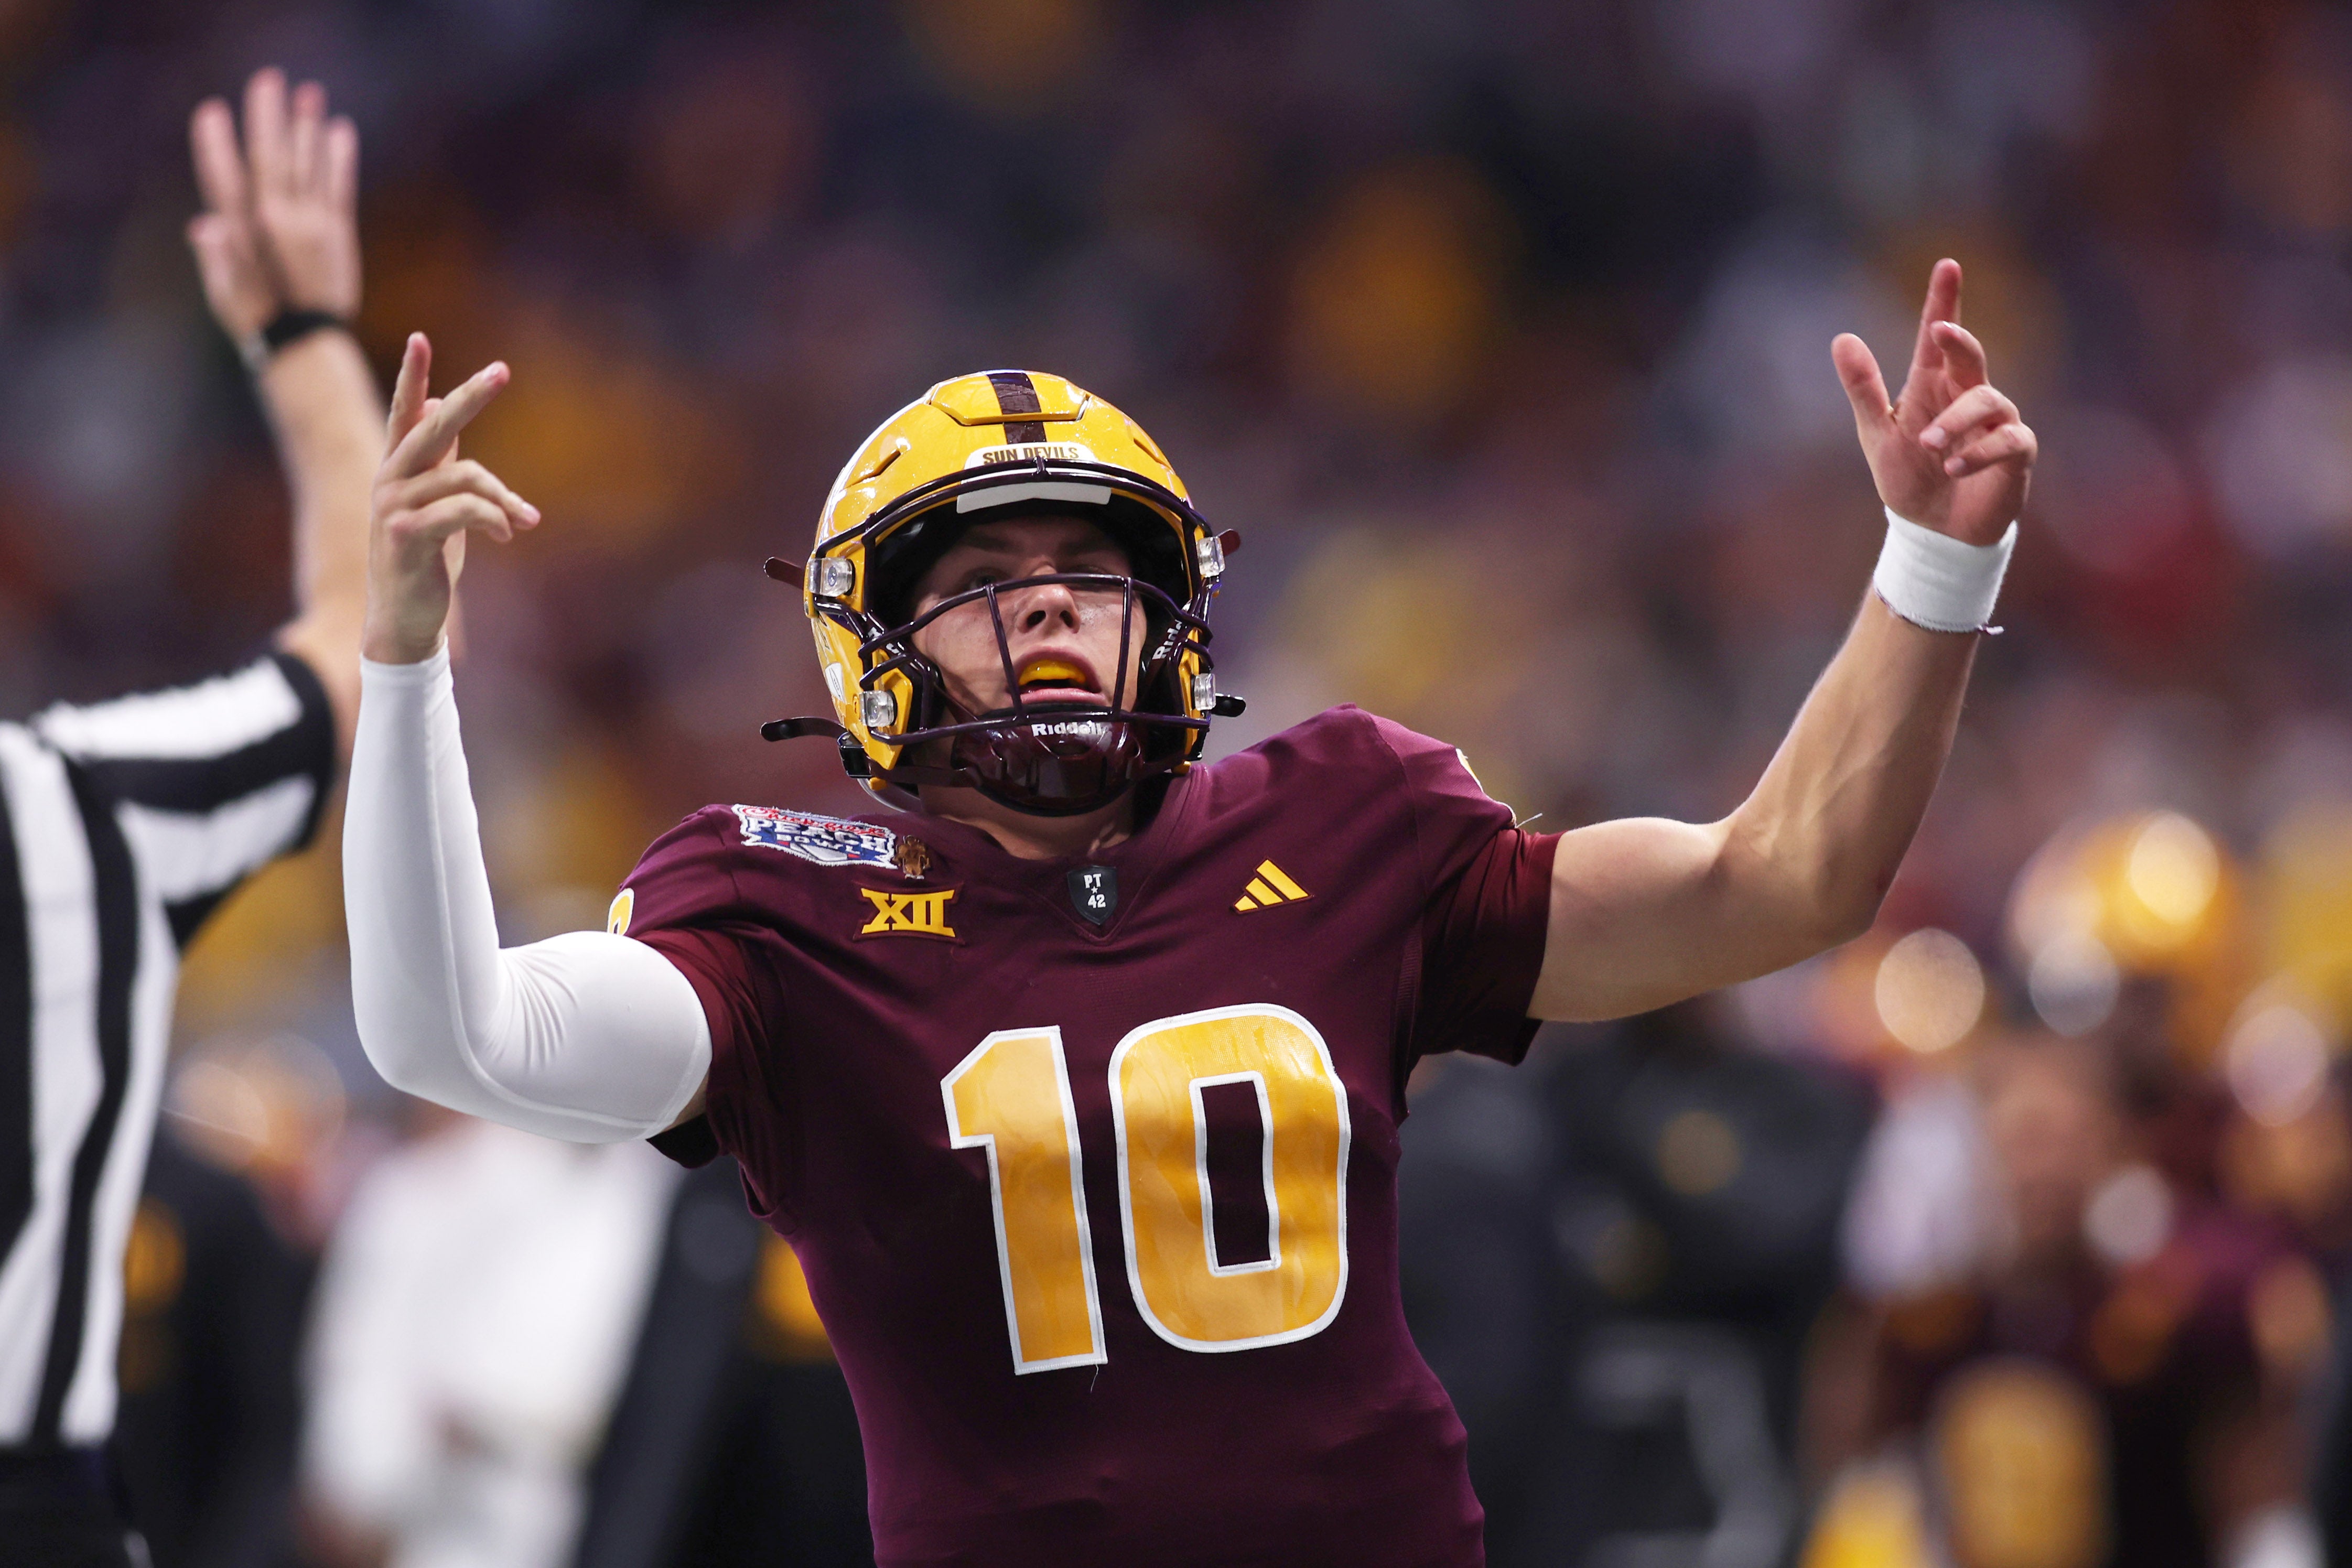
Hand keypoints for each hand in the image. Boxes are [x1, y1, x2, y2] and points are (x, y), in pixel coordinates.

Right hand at [188, 68, 360, 343]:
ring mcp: (310, 226)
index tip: (211, 112)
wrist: (306, 344)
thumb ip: (215, 255)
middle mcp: (276, 223)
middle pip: (270, 159)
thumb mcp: (224, 290)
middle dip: (268, 117)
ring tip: (309, 93)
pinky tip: (340, 130)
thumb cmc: (256, 319)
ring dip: (308, 126)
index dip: (215, 145)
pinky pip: (339, 187)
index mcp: (242, 234)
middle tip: (268, 78)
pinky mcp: (338, 234)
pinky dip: (339, 158)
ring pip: (307, 166)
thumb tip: (202, 225)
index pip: (223, 180)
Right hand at [363, 335, 539, 663]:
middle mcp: (389, 480)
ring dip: (504, 498)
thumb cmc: (425, 559)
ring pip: (465, 476)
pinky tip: (507, 533)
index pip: (405, 413)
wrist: (406, 619)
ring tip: (523, 520)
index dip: (413, 376)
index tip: (421, 337)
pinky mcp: (404, 534)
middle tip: (502, 371)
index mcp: (399, 470)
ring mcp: (392, 506)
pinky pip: (463, 510)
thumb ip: (441, 457)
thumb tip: (448, 403)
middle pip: (434, 426)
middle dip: (471, 398)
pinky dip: (494, 518)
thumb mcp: (437, 503)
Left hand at [1832, 259, 2035, 545]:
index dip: (1943, 300)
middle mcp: (1968, 395)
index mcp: (1933, 385)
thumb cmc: (1907, 477)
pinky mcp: (2016, 453)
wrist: (1931, 530)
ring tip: (1927, 443)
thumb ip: (1864, 388)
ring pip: (1988, 399)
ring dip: (1955, 419)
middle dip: (1960, 338)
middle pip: (1970, 354)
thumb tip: (1842, 338)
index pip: (1938, 336)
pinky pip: (2009, 440)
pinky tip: (1953, 467)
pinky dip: (1979, 451)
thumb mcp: (1878, 432)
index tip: (1947, 265)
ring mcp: (1996, 422)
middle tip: (1941, 331)